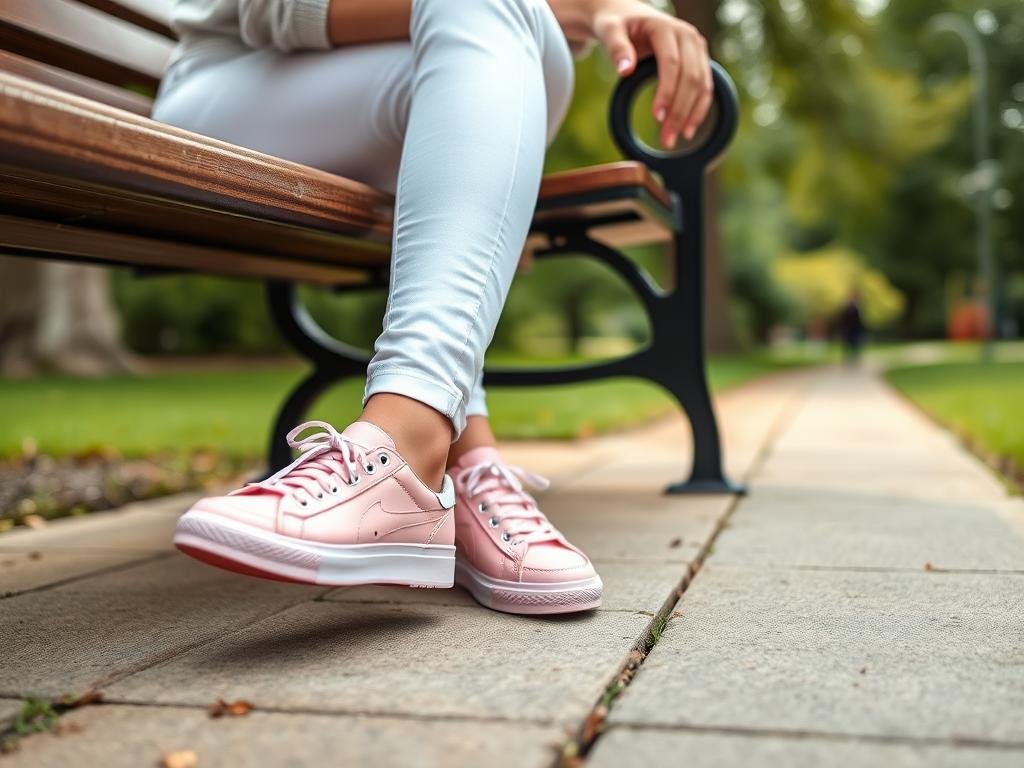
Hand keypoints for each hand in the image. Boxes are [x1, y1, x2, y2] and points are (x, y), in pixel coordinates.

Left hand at [569, 0, 712, 148]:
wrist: (626, 15)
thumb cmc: (615, 23)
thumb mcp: (609, 30)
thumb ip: (616, 48)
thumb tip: (625, 70)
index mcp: (665, 27)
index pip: (672, 63)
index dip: (667, 92)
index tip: (656, 117)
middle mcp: (688, 35)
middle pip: (691, 77)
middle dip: (679, 111)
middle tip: (666, 139)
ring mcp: (697, 47)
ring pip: (702, 84)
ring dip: (691, 114)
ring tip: (675, 138)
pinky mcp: (699, 59)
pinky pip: (705, 86)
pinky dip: (698, 109)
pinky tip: (688, 128)